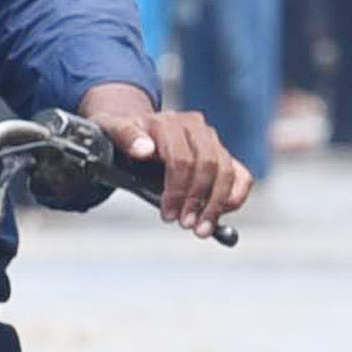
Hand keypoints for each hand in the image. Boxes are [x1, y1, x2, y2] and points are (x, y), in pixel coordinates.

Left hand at [81, 82, 252, 234]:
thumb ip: (124, 135)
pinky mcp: (222, 154)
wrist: (134, 131)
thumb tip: (144, 150)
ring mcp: (211, 140)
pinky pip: (241, 175)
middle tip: (186, 225)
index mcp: (168, 123)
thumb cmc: (120, 136)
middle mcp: (195, 127)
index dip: (177, 190)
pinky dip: (235, 197)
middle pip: (208, 165)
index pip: (182, 158)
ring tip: (202, 228)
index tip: (168, 215)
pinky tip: (222, 214)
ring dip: (217, 204)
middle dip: (198, 200)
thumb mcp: (110, 130)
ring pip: (227, 171)